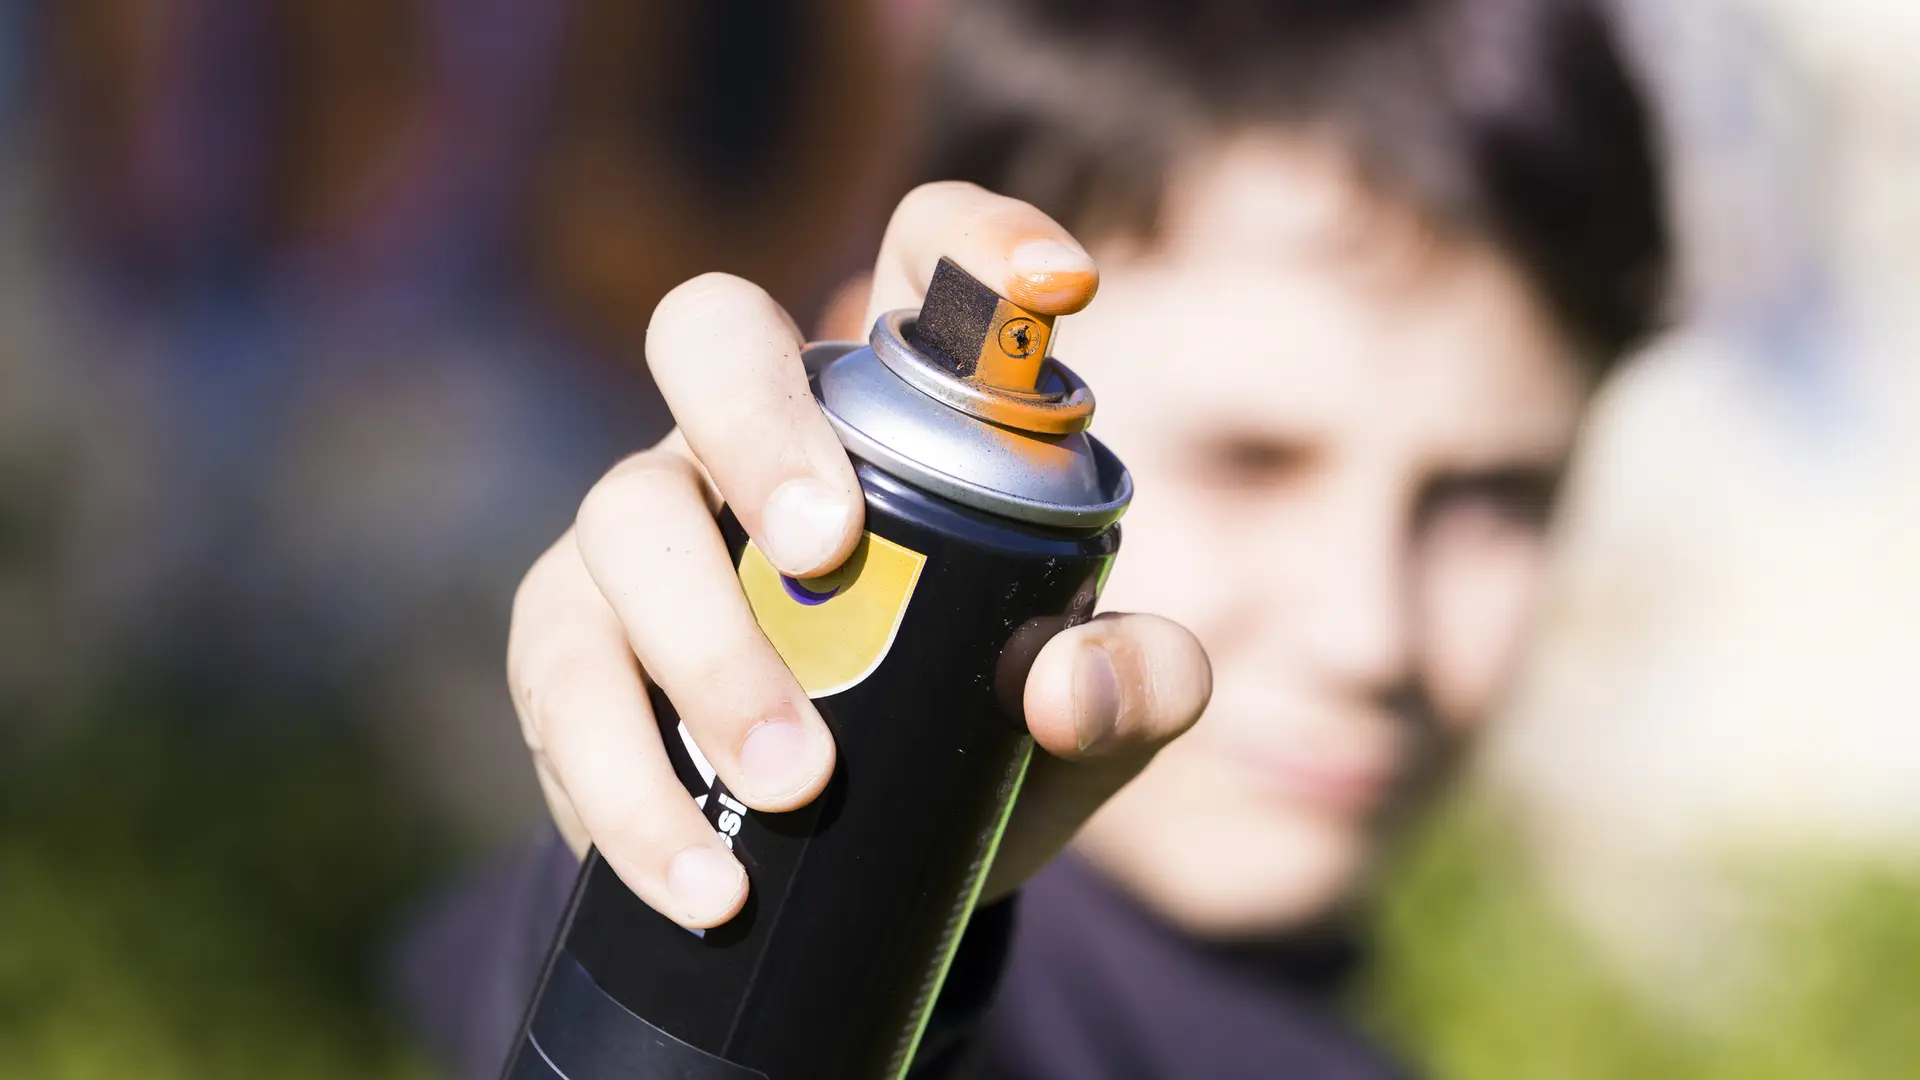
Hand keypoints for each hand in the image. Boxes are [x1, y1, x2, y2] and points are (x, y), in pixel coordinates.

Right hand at [507, 182, 1211, 929]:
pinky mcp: (568, 645)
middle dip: (759, 424)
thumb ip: (1137, 690)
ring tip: (799, 785)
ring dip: (707, 650)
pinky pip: (566, 688)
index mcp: (891, 406)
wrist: (842, 869)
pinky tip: (705, 882)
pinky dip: (634, 791)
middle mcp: (749, 432)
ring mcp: (642, 527)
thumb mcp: (1087, 725)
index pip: (923, 254)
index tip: (1059, 287)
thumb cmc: (972, 737)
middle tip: (829, 549)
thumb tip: (1067, 684)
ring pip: (624, 520)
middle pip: (709, 335)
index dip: (981, 240)